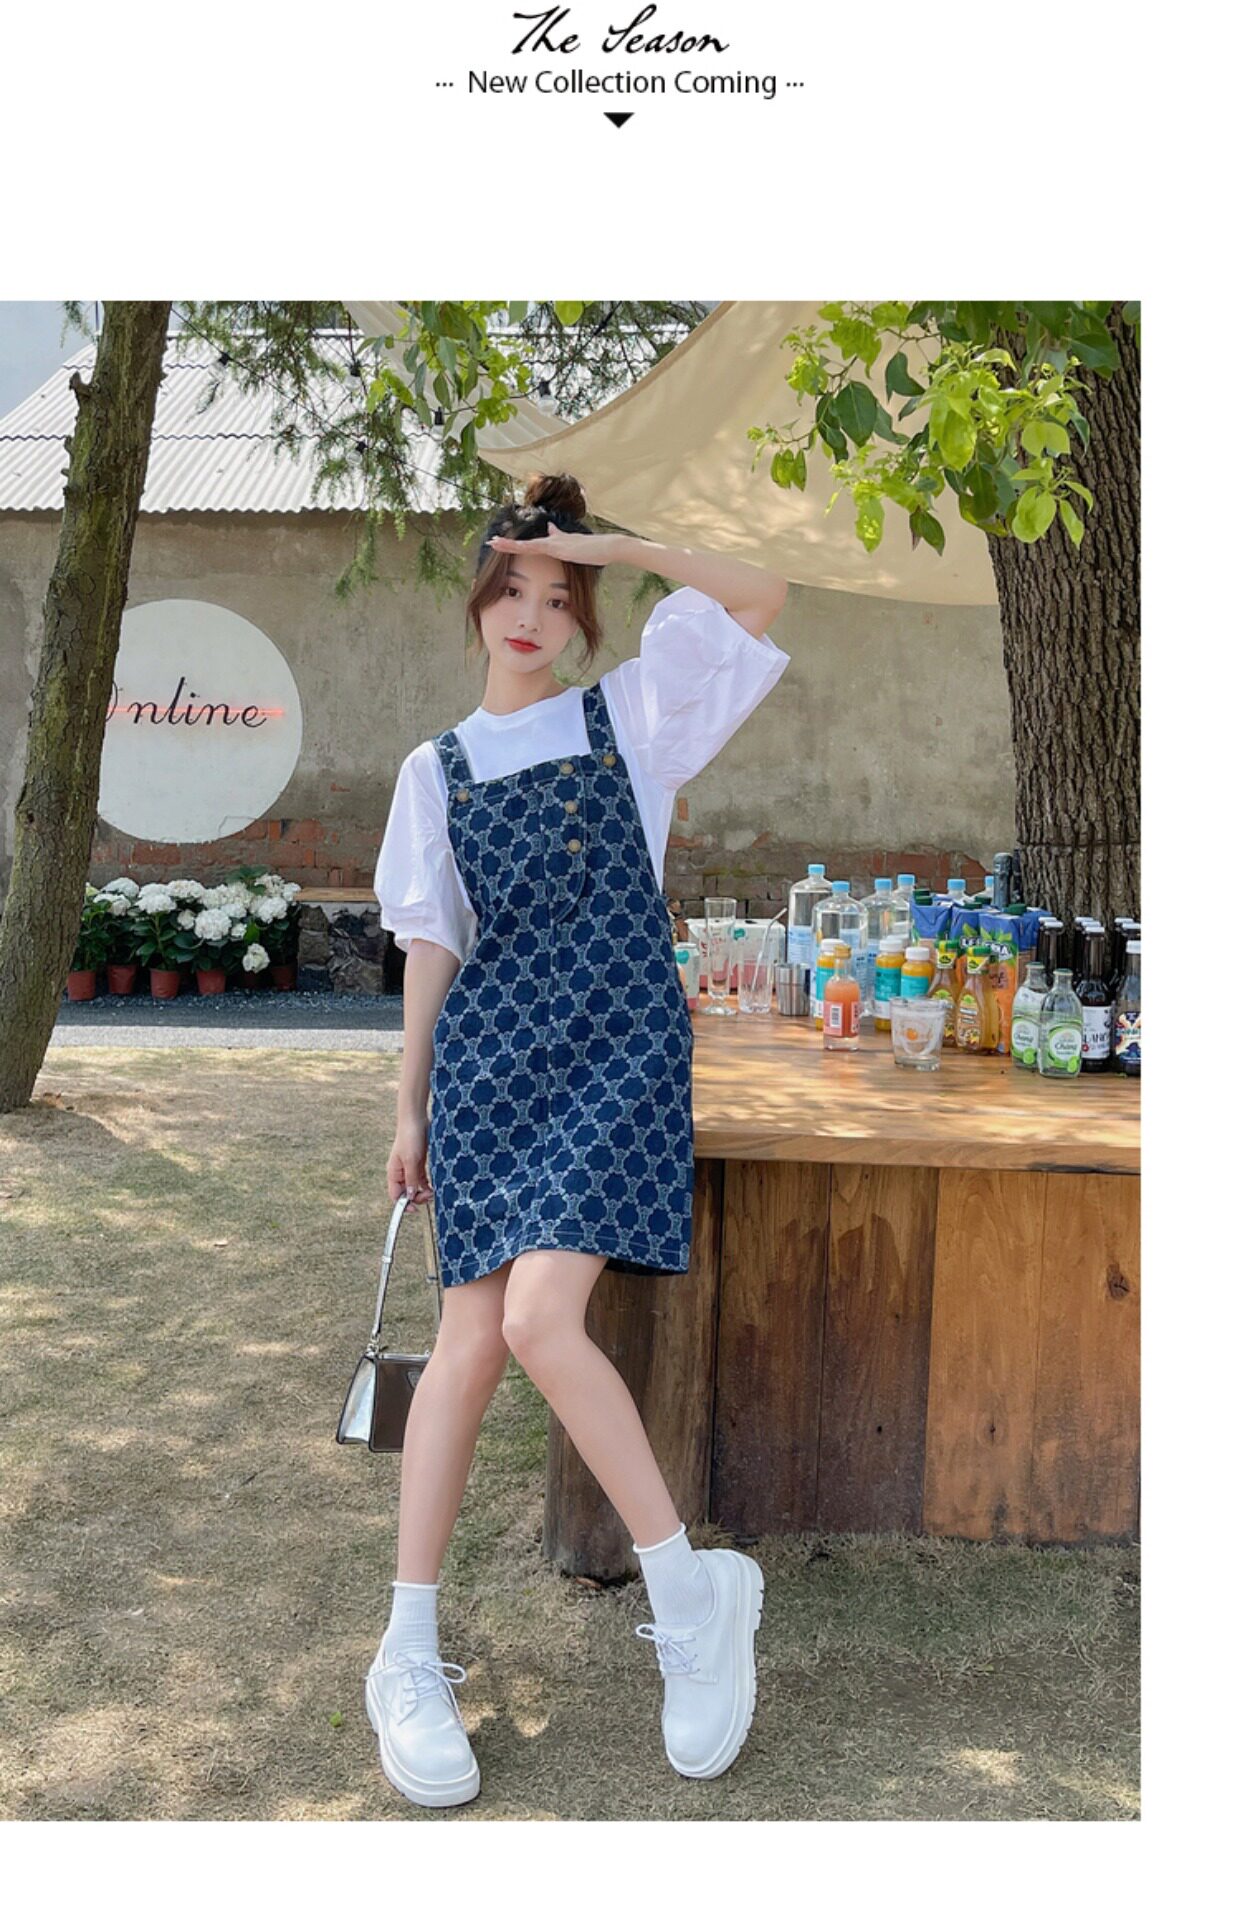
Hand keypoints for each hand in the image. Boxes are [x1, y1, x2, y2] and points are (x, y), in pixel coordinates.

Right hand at [388, 1116, 431, 1206]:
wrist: (417, 1119)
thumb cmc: (410, 1137)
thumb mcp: (411, 1160)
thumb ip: (411, 1179)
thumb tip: (409, 1197)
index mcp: (394, 1173)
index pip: (395, 1195)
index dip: (403, 1205)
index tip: (415, 1210)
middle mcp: (400, 1172)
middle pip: (406, 1193)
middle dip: (416, 1198)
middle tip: (429, 1196)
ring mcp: (410, 1167)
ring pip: (415, 1187)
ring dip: (423, 1192)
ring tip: (432, 1193)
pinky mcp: (419, 1162)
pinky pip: (422, 1179)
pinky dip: (427, 1185)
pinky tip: (434, 1187)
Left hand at [487, 530, 626, 567]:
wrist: (608, 546)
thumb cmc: (594, 548)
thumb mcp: (574, 543)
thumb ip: (561, 536)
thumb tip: (551, 527)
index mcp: (554, 542)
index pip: (530, 544)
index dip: (515, 544)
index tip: (501, 543)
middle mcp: (552, 541)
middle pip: (525, 543)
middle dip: (507, 543)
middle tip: (491, 542)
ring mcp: (556, 544)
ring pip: (528, 545)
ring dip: (510, 545)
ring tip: (495, 543)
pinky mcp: (561, 548)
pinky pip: (539, 549)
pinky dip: (525, 548)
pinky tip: (516, 547)